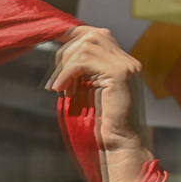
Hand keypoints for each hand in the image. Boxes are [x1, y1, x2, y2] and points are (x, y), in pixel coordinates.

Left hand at [47, 26, 145, 154]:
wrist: (120, 146)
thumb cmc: (100, 126)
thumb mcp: (86, 94)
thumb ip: (79, 75)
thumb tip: (58, 59)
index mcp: (120, 64)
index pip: (95, 35)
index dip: (72, 39)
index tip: (53, 57)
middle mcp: (126, 61)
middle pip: (90, 36)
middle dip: (66, 54)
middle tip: (56, 82)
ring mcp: (126, 65)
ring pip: (87, 45)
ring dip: (66, 66)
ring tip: (61, 89)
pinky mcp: (120, 74)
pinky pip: (85, 60)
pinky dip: (67, 73)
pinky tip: (61, 90)